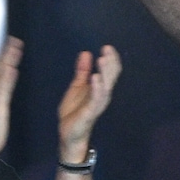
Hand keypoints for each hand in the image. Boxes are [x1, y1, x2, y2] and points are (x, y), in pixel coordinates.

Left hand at [58, 45, 120, 159]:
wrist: (68, 133)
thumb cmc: (74, 111)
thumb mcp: (76, 87)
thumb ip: (82, 71)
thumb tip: (86, 52)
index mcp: (100, 88)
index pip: (110, 71)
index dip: (111, 58)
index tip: (107, 46)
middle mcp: (102, 95)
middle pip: (111, 76)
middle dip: (110, 62)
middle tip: (107, 48)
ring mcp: (97, 104)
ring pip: (106, 86)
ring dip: (105, 72)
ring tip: (102, 59)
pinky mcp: (90, 112)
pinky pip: (96, 99)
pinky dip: (96, 88)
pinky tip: (95, 77)